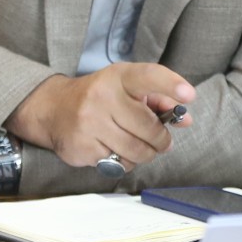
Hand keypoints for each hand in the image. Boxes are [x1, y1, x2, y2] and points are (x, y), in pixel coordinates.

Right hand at [6, 64, 193, 172]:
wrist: (53, 108)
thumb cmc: (99, 97)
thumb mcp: (126, 88)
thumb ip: (157, 100)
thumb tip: (185, 118)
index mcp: (118, 77)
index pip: (148, 76)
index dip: (170, 84)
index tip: (188, 95)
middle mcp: (102, 96)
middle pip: (150, 129)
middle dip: (160, 140)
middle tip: (158, 140)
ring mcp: (89, 122)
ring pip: (136, 152)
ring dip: (144, 154)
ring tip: (137, 147)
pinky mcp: (81, 146)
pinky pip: (117, 164)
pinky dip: (122, 162)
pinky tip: (112, 149)